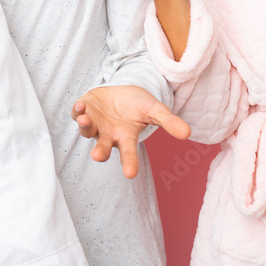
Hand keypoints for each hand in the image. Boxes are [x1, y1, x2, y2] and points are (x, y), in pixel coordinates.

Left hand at [72, 85, 190, 178]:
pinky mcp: (84, 110)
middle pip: (103, 148)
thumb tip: (188, 133)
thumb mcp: (154, 110)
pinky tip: (80, 106)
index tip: (130, 174)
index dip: (129, 163)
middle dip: (100, 152)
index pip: (129, 153)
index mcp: (126, 137)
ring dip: (85, 127)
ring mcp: (95, 124)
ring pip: (86, 131)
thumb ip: (168, 122)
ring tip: (86, 120)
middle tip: (98, 156)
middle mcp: (108, 135)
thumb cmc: (137, 104)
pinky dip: (77, 111)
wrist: (121, 91)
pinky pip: (77, 113)